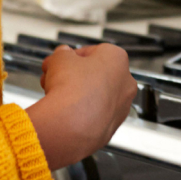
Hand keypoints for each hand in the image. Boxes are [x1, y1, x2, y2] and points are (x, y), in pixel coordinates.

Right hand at [26, 43, 138, 168]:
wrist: (70, 123)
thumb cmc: (71, 88)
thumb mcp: (59, 58)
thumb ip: (62, 54)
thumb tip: (62, 55)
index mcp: (117, 58)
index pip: (93, 52)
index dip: (71, 57)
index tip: (60, 61)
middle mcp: (125, 82)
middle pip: (95, 75)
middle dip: (73, 76)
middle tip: (56, 77)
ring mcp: (121, 107)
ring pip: (95, 96)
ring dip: (77, 94)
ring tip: (55, 96)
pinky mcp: (111, 127)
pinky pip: (94, 115)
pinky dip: (81, 113)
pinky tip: (65, 113)